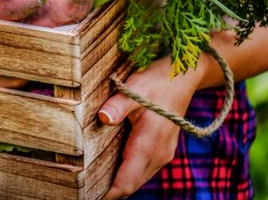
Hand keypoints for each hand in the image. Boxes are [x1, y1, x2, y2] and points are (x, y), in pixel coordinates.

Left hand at [98, 55, 207, 199]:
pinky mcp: (162, 149)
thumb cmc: (157, 82)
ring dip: (119, 183)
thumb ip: (117, 105)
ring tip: (92, 182)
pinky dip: (128, 174)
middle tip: (83, 190)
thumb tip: (102, 118)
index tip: (87, 195)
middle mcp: (158, 155)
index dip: (108, 193)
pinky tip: (110, 168)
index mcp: (149, 144)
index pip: (126, 181)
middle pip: (131, 185)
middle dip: (110, 191)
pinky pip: (143, 170)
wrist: (183, 78)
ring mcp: (162, 153)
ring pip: (138, 179)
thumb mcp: (134, 89)